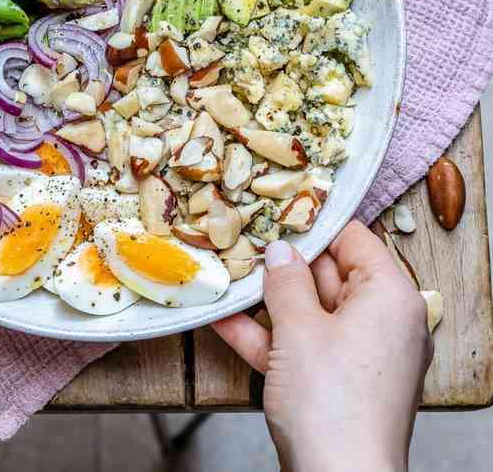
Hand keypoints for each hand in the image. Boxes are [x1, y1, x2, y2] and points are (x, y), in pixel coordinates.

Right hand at [213, 221, 431, 471]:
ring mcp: (360, 355)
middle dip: (282, 265)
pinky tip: (223, 320)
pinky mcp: (338, 383)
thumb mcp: (299, 329)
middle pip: (328, 275)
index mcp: (389, 297)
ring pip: (309, 313)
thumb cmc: (330, 401)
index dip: (314, 224)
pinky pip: (301, 346)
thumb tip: (279, 251)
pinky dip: (267, 336)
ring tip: (225, 277)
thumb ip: (286, 282)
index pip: (355, 239)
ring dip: (265, 301)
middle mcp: (382, 322)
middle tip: (242, 242)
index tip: (276, 211)